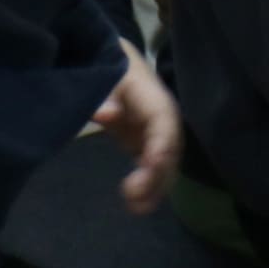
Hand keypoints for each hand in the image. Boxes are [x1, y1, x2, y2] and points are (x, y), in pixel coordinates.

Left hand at [94, 41, 181, 214]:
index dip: (162, 143)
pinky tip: (136, 202)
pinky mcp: (142, 142)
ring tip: (136, 208)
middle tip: (133, 195)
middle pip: (169, 145)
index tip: (151, 165)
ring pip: (166, 160)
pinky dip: (148, 184)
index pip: (164, 119)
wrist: (103, 59)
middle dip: (158, 173)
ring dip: (156, 185)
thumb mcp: (98, 73)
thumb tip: (107, 113)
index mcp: (149, 93)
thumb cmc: (101, 64)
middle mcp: (159, 115)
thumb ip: (101, 92)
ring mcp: (152, 131)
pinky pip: (152, 165)